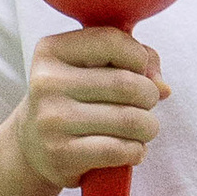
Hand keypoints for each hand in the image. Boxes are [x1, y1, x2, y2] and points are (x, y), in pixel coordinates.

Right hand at [15, 26, 166, 190]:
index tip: (137, 73)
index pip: (113, 41)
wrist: (33, 145)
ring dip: (148, 127)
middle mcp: (46, 82)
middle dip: (149, 97)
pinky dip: (136, 151)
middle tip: (145, 106)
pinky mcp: (61, 154)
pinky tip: (131, 150)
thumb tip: (162, 87)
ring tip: (141, 130)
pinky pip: (119, 150)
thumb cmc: (75, 98)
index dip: (139, 58)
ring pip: (129, 120)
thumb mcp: (92, 67)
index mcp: (52, 51)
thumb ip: (134, 60)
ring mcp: (52, 119)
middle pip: (126, 84)